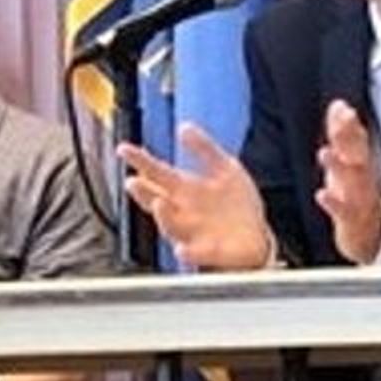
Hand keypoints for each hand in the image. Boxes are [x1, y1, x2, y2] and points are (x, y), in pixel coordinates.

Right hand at [117, 123, 271, 269]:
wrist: (257, 237)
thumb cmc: (236, 205)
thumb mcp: (225, 169)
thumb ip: (205, 149)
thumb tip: (183, 126)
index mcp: (185, 190)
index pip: (157, 173)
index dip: (140, 161)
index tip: (123, 149)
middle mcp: (183, 211)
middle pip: (157, 200)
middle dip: (143, 192)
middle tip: (133, 182)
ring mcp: (193, 232)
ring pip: (170, 226)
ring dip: (163, 216)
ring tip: (158, 204)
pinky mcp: (208, 251)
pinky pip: (194, 253)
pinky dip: (187, 252)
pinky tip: (181, 249)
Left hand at [313, 99, 380, 263]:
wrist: (370, 238)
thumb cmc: (357, 197)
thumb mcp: (350, 164)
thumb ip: (343, 136)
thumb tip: (338, 105)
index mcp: (362, 164)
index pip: (357, 139)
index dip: (348, 123)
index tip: (340, 106)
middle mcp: (364, 179)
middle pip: (358, 155)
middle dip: (349, 136)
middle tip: (343, 118)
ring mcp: (360, 200)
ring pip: (354, 182)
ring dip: (340, 166)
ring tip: (326, 152)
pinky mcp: (353, 222)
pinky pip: (344, 213)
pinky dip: (334, 203)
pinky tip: (321, 194)